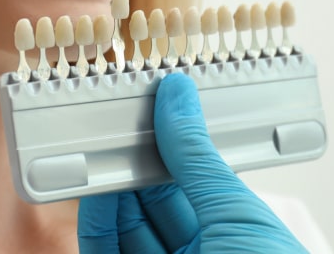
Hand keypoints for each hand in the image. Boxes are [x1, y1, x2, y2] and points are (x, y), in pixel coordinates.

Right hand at [78, 72, 306, 252]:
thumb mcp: (235, 216)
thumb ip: (195, 157)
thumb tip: (178, 95)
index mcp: (236, 242)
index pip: (195, 185)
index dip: (174, 148)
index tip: (155, 112)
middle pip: (157, 205)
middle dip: (139, 161)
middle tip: (124, 122)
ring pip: (127, 228)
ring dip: (114, 186)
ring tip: (107, 146)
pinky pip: (105, 250)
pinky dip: (97, 220)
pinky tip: (98, 187)